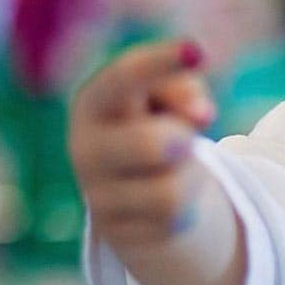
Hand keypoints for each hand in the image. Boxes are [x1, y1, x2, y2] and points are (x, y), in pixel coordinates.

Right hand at [69, 39, 217, 252]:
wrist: (137, 194)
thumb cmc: (156, 124)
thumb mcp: (169, 97)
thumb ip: (183, 90)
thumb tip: (199, 113)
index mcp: (95, 103)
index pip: (122, 78)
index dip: (159, 63)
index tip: (198, 51)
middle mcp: (86, 149)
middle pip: (152, 144)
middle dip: (184, 140)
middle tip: (189, 140)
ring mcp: (98, 196)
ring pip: (172, 189)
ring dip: (193, 175)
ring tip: (180, 167)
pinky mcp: (119, 234)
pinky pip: (176, 219)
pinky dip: (189, 206)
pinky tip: (175, 198)